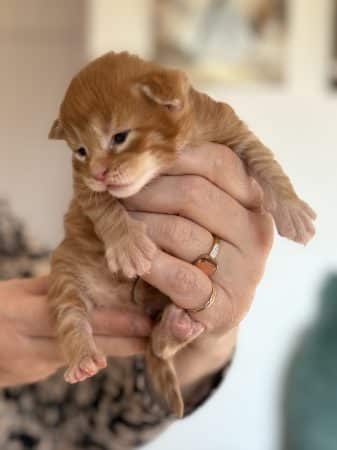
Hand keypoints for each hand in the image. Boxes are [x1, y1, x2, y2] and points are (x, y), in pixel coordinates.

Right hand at [0, 276, 150, 387]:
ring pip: (80, 356)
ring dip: (112, 351)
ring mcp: (28, 362)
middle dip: (122, 342)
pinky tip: (109, 350)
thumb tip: (96, 277)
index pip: (73, 318)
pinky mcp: (31, 375)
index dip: (112, 322)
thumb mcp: (19, 291)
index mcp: (20, 312)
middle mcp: (25, 341)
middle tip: (153, 337)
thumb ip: (54, 288)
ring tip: (143, 344)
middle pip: (82, 343)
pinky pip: (67, 362)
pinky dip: (89, 356)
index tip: (143, 321)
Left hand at [124, 143, 273, 386]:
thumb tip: (136, 154)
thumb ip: (181, 182)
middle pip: (193, 193)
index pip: (217, 161)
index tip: (135, 162)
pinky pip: (177, 276)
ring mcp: (245, 271)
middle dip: (143, 191)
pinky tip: (133, 262)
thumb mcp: (194, 213)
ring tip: (119, 227)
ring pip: (179, 232)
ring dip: (138, 228)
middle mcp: (256, 231)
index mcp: (253, 201)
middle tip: (115, 194)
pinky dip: (148, 265)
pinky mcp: (224, 306)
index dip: (169, 158)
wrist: (202, 316)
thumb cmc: (192, 253)